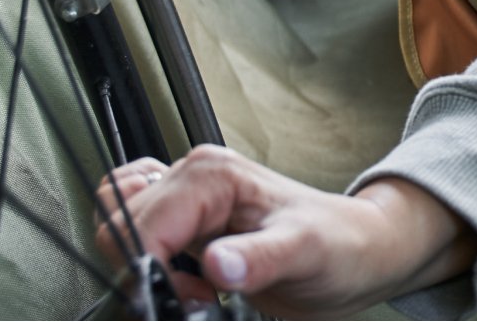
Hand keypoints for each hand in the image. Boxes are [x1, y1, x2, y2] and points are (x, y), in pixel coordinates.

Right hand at [92, 146, 476, 319]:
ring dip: (141, 265)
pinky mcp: (185, 221)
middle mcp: (191, 179)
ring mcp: (185, 199)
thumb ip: (259, 259)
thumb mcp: (306, 254)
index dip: (150, 270)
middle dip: (146, 270)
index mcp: (212, 176)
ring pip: (118, 225)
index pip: (141, 224)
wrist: (359, 252)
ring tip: (192, 288)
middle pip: (119, 225)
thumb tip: (216, 265)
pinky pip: (134, 230)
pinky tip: (183, 277)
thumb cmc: (340, 245)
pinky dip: (144, 259)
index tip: (183, 299)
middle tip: (197, 296)